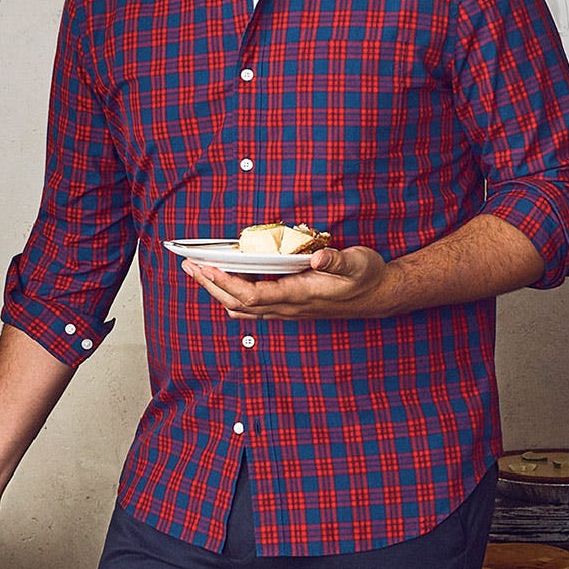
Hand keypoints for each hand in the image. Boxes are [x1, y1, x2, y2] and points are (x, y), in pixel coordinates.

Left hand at [182, 245, 400, 319]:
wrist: (381, 296)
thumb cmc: (368, 277)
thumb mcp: (357, 263)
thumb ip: (336, 261)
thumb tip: (315, 259)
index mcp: (299, 296)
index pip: (252, 296)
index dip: (225, 283)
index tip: (205, 267)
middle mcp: (290, 307)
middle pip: (239, 304)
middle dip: (211, 286)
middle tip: (187, 265)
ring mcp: (289, 310)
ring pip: (244, 308)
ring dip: (218, 291)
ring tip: (199, 272)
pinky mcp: (291, 306)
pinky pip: (254, 307)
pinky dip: (234, 294)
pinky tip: (227, 280)